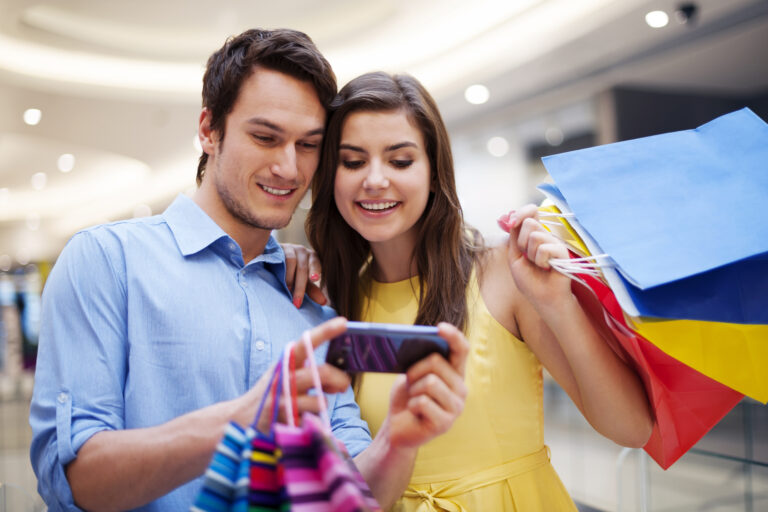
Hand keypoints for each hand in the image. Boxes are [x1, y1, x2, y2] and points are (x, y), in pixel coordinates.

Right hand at [231, 317, 351, 430]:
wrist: (240, 418)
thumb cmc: (270, 392)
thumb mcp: (282, 373)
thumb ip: (306, 370)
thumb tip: (339, 375)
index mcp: (285, 363)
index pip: (306, 343)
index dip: (326, 332)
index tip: (343, 322)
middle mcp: (285, 379)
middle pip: (323, 373)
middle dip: (340, 379)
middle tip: (343, 385)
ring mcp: (285, 401)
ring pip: (320, 401)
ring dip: (323, 403)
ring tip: (313, 403)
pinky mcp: (286, 421)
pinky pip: (312, 419)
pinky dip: (312, 419)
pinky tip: (300, 417)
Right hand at [281, 242, 327, 307]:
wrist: (273, 262)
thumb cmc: (293, 273)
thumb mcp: (303, 282)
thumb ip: (312, 290)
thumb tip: (324, 302)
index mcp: (313, 257)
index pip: (316, 263)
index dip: (315, 270)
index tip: (315, 279)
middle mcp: (302, 251)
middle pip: (303, 267)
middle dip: (300, 286)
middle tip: (297, 301)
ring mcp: (290, 248)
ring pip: (291, 261)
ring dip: (289, 277)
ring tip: (288, 290)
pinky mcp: (278, 248)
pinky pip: (280, 257)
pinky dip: (280, 268)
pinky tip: (278, 278)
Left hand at [386, 322, 468, 447]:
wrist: (398, 428)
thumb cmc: (406, 398)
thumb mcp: (412, 374)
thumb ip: (420, 360)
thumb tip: (417, 343)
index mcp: (455, 373)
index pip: (461, 349)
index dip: (453, 336)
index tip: (439, 328)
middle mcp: (461, 389)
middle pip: (436, 361)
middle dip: (415, 369)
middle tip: (410, 382)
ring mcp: (456, 407)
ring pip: (429, 382)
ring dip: (413, 389)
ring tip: (413, 398)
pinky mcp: (445, 423)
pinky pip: (422, 402)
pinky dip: (411, 405)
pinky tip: (414, 413)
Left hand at [498, 204, 571, 308]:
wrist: (542, 297)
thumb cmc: (529, 279)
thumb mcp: (514, 256)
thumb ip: (513, 237)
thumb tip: (510, 217)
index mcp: (533, 234)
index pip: (529, 212)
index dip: (520, 213)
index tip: (511, 222)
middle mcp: (545, 235)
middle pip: (529, 223)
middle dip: (522, 242)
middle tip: (527, 257)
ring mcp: (554, 242)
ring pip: (535, 235)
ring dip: (531, 254)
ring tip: (538, 265)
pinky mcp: (562, 251)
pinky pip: (544, 248)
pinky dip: (540, 261)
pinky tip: (546, 267)